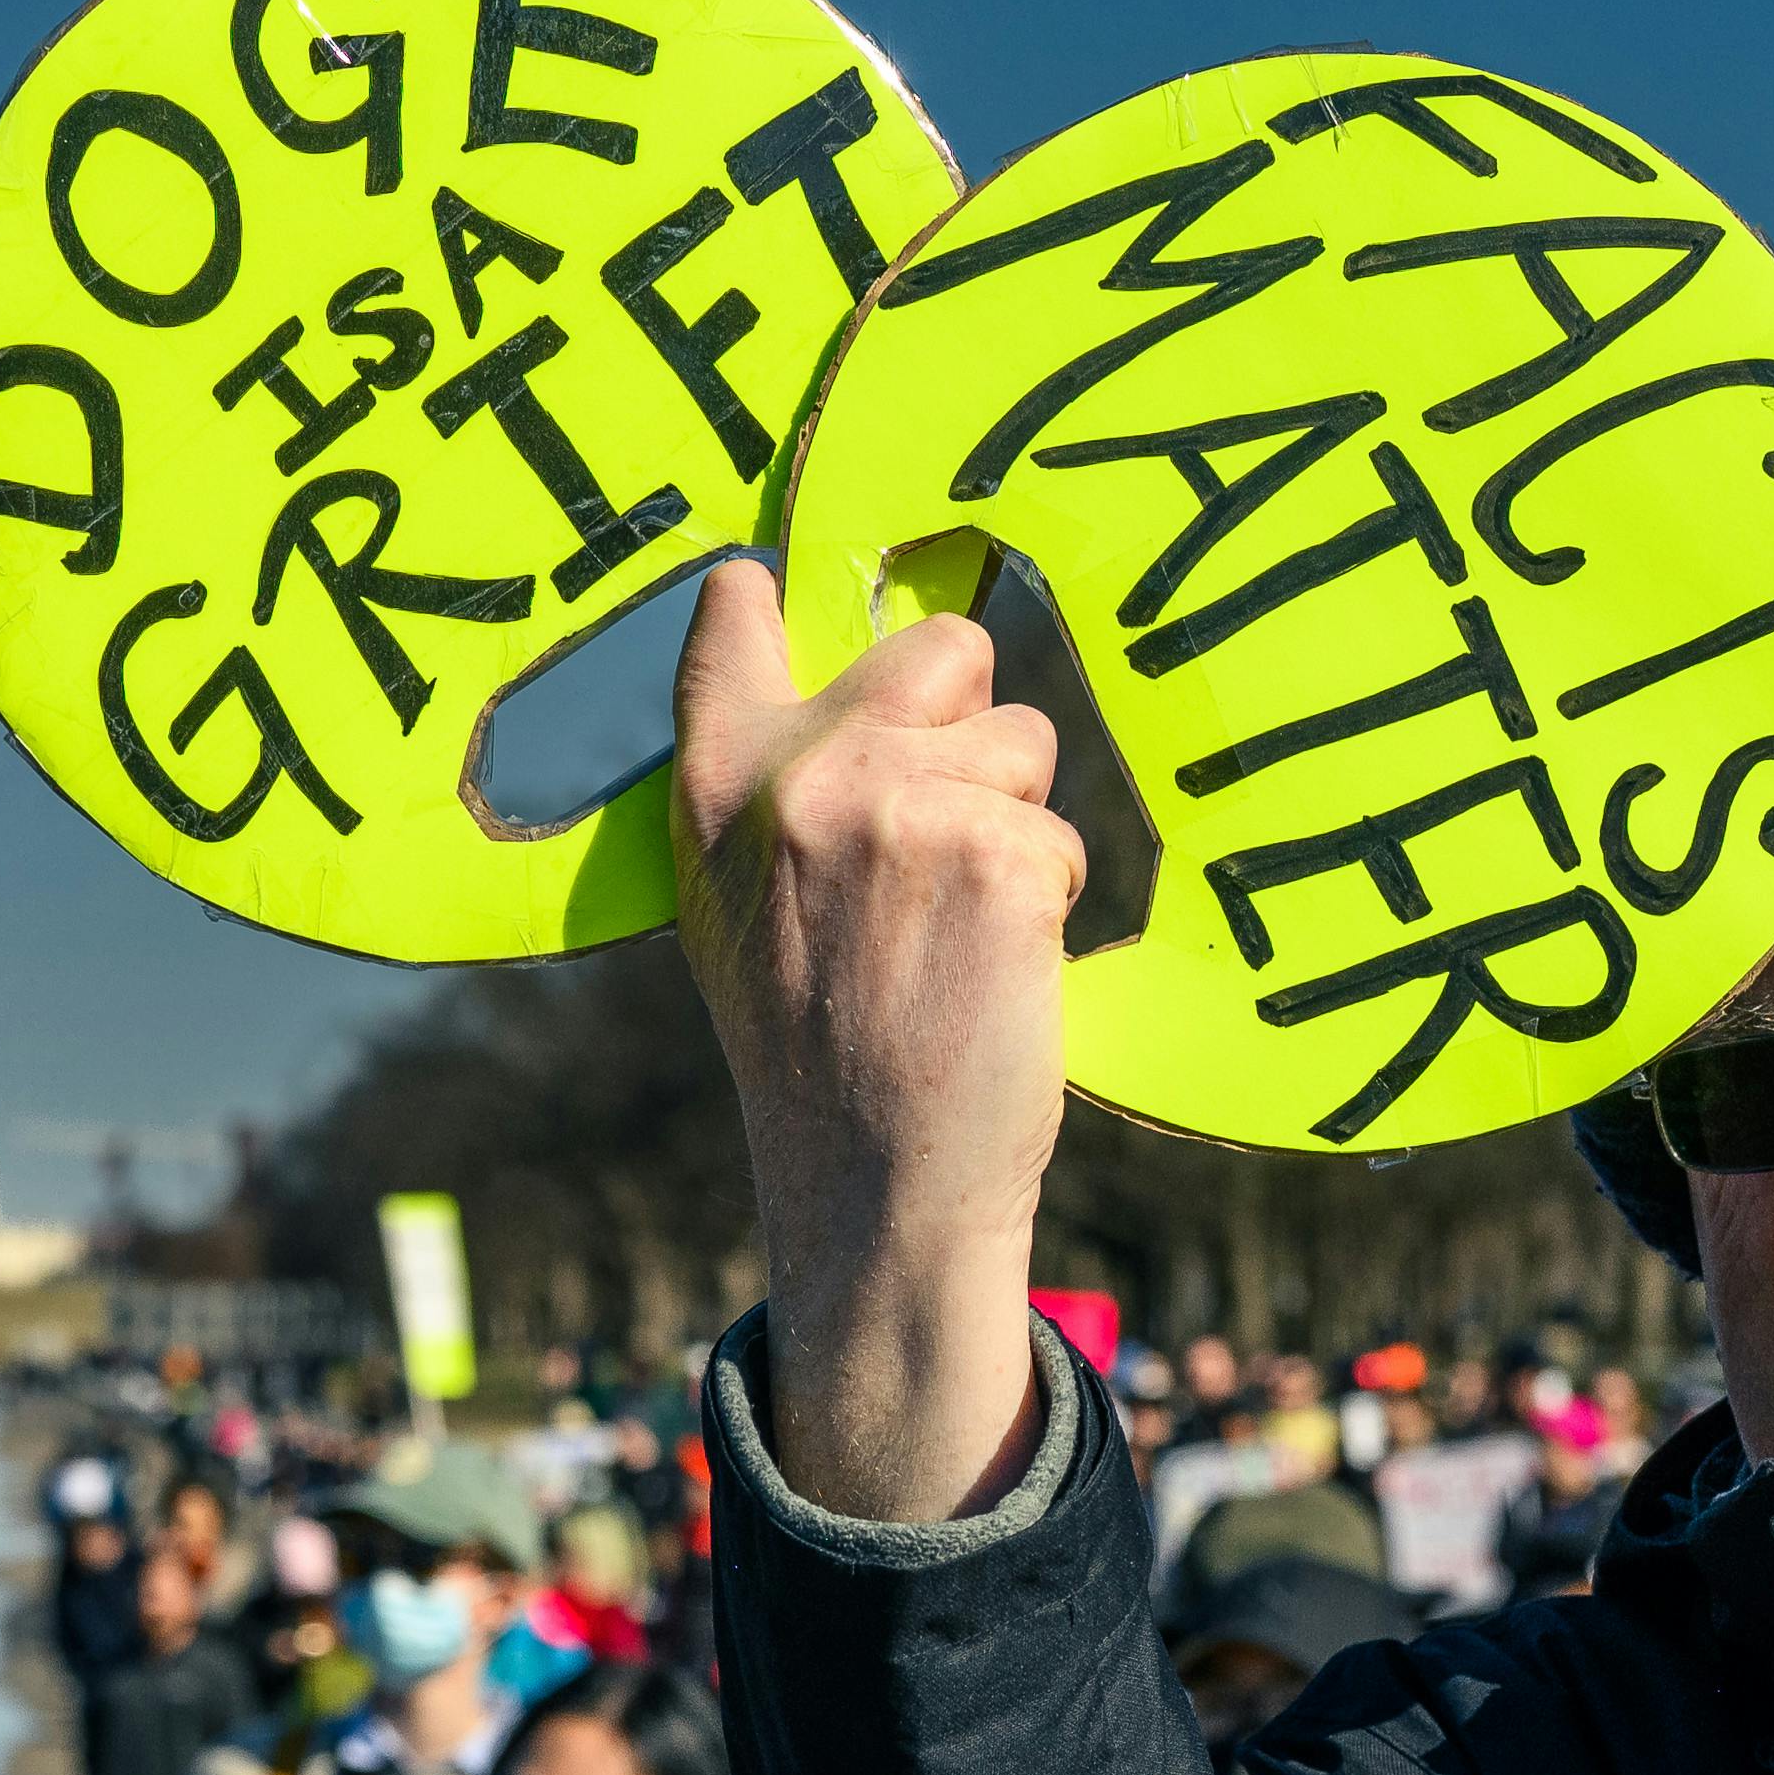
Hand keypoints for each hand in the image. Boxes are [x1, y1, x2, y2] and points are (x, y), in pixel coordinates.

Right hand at [668, 559, 1082, 1522]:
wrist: (874, 1185)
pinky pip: (1057, 832)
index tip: (768, 590)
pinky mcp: (994, 855)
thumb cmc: (817, 1046)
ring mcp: (897, 809)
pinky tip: (992, 969)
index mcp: (716, 783)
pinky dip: (1046, 897)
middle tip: (934, 840)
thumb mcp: (736, 906)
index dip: (772, 598)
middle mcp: (799, 776)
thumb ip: (770, 787)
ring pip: (1023, 745)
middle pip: (943, 647)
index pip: (735, 617)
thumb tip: (831, 654)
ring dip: (1015, 828)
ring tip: (955, 931)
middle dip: (970, 721)